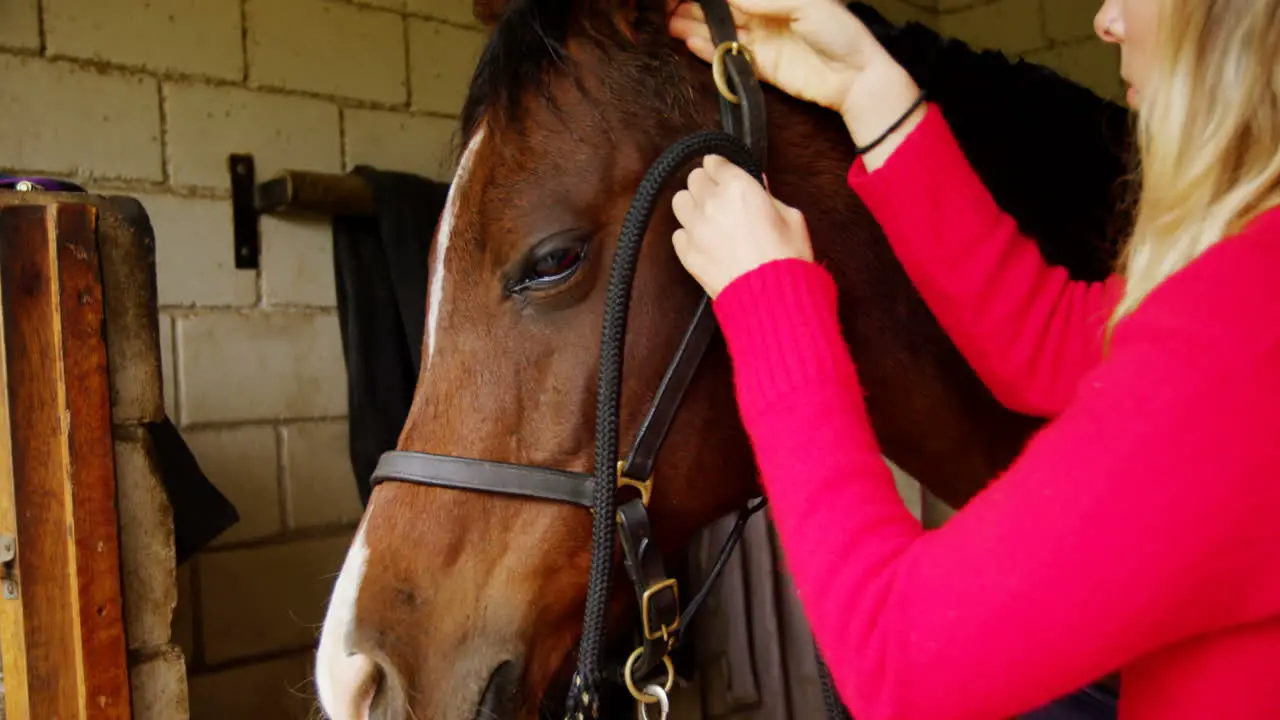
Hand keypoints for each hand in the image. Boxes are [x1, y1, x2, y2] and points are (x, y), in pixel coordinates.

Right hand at [667, 0, 926, 166]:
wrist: (856, 77)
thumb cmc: (839, 32)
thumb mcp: (806, 4)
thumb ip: (766, 0)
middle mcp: (767, 16)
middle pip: (724, 11)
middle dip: (696, 7)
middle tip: (666, 7)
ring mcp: (763, 43)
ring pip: (721, 32)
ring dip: (695, 27)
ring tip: (669, 23)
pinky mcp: (761, 68)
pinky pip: (729, 58)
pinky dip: (709, 50)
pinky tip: (689, 42)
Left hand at [671, 155, 813, 298]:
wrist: (772, 299)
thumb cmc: (787, 259)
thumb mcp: (791, 218)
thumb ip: (769, 197)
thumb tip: (758, 186)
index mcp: (738, 187)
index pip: (715, 162)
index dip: (720, 167)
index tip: (723, 172)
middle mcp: (711, 203)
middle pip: (694, 178)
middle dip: (706, 184)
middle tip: (718, 196)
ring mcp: (695, 228)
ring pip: (679, 201)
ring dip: (692, 205)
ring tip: (707, 217)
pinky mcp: (686, 253)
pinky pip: (677, 233)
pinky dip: (687, 234)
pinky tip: (704, 241)